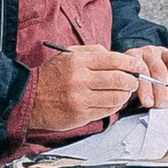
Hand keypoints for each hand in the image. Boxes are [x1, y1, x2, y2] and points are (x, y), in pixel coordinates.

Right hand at [19, 46, 145, 140]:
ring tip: (126, 92)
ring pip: (115, 97)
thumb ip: (92, 52)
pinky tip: (115, 102)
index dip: (130, 63)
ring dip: (125, 95)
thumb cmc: (51, 75)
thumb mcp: (67, 55)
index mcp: (77, 61)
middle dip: (132, 80)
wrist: (29, 98)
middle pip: (118, 79)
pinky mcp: (81, 115)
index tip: (138, 65)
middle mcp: (79, 80)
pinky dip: (115, 106)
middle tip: (135, 80)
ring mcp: (80, 99)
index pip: (112, 60)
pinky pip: (106, 111)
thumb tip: (115, 57)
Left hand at [116, 47, 167, 109]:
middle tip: (162, 104)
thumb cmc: (133, 81)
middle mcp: (149, 52)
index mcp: (133, 57)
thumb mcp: (126, 86)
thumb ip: (125, 93)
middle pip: (158, 69)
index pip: (141, 71)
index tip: (148, 103)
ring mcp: (164, 52)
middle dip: (161, 89)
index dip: (145, 88)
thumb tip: (123, 105)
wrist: (139, 69)